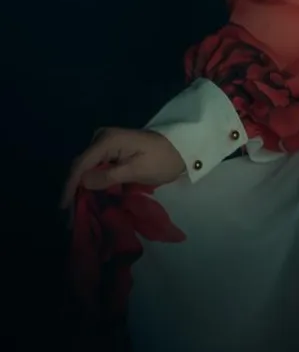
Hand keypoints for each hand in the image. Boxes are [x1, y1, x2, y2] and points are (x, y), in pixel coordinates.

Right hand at [60, 126, 185, 207]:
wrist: (181, 150)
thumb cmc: (162, 160)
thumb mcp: (136, 171)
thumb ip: (108, 177)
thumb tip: (82, 182)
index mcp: (108, 140)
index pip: (81, 164)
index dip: (70, 186)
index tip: (64, 207)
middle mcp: (103, 137)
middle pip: (81, 165)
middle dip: (74, 189)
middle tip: (69, 214)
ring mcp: (107, 142)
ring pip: (86, 167)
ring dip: (81, 187)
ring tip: (76, 209)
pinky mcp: (112, 149)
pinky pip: (95, 167)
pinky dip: (91, 182)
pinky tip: (86, 196)